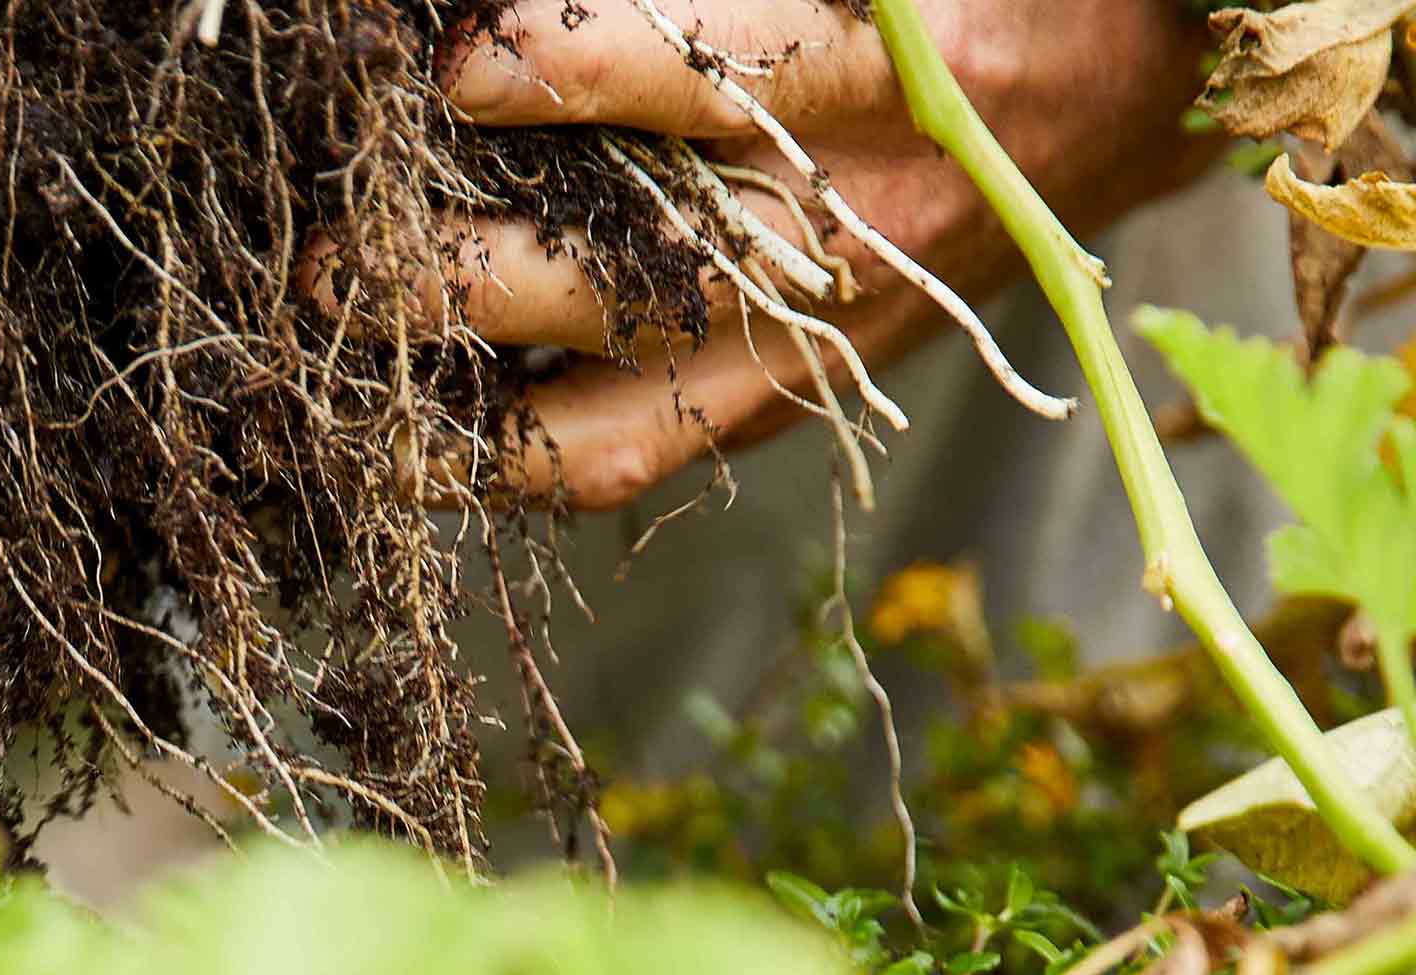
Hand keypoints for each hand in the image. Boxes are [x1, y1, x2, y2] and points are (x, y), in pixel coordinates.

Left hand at [373, 0, 1215, 507]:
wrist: (1114, 91)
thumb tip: (493, 22)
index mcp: (882, 72)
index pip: (714, 77)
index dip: (570, 74)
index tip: (458, 64)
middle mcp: (838, 226)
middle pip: (623, 279)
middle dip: (452, 276)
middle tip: (322, 263)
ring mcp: (800, 342)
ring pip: (599, 419)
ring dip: (442, 408)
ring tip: (329, 370)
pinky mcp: (773, 404)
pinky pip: (612, 466)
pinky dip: (489, 461)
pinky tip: (393, 428)